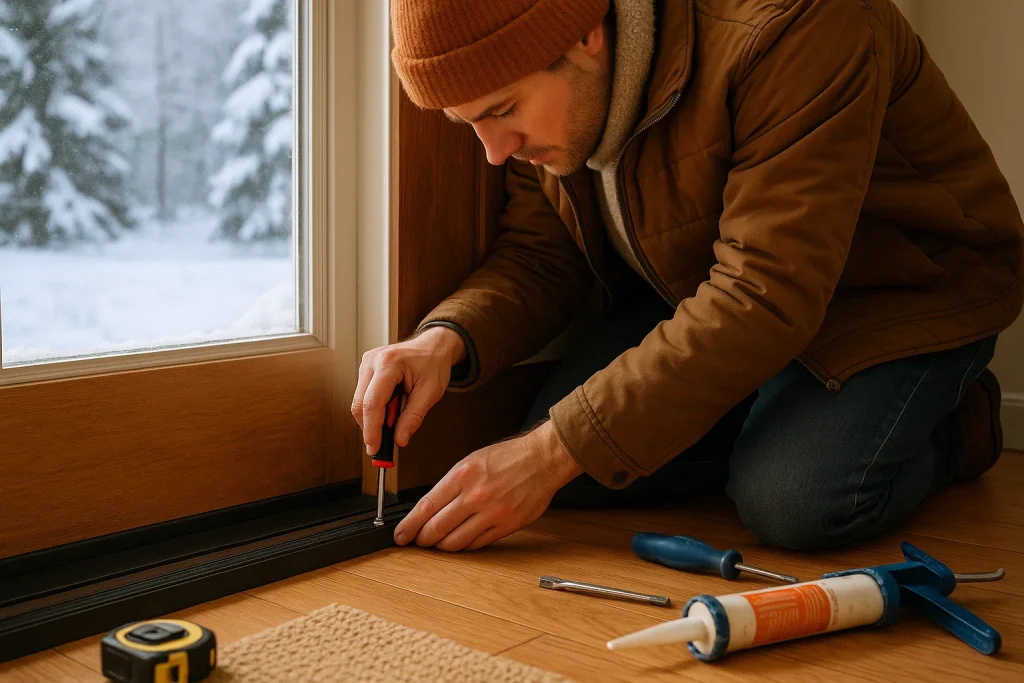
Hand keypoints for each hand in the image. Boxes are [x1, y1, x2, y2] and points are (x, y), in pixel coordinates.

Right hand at [353, 326, 465, 455]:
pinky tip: (389, 412)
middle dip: (369, 428)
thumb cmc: (434, 364)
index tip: (374, 448)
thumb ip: (414, 417)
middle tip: (382, 446)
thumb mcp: (431, 392)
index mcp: (389, 363)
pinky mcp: (366, 369)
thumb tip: (399, 440)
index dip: (371, 430)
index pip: (372, 403)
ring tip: (394, 423)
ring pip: (359, 402)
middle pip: (360, 404)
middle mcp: (372, 361)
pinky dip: (374, 410)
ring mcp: (366, 363)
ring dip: (373, 419)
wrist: (433, 346)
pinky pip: (363, 395)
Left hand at [394, 420, 584, 550]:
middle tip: (417, 541)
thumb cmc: (509, 457)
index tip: (400, 535)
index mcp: (463, 475)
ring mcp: (492, 513)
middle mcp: (476, 495)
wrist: (543, 459)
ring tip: (438, 543)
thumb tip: (431, 508)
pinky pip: (477, 545)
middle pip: (436, 528)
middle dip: (422, 539)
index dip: (409, 525)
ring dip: (441, 546)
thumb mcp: (472, 461)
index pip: (426, 507)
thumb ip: (451, 485)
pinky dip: (464, 546)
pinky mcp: (506, 526)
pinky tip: (460, 542)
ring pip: (455, 542)